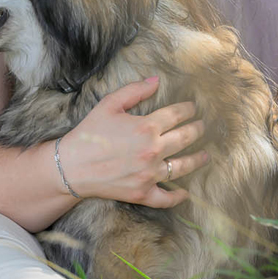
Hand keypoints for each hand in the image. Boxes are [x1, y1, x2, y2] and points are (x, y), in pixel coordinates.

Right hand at [55, 76, 208, 207]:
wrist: (71, 166)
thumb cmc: (88, 133)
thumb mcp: (108, 105)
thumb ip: (134, 91)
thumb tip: (156, 81)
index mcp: (146, 127)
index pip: (176, 115)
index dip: (188, 110)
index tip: (193, 108)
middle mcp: (153, 150)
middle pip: (185, 138)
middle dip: (197, 130)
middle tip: (203, 127)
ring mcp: (150, 174)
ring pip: (182, 167)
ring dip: (197, 160)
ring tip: (206, 156)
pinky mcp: (143, 193)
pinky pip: (166, 198)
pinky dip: (178, 196)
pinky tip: (185, 192)